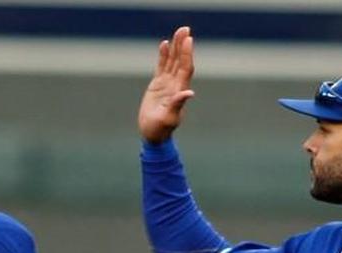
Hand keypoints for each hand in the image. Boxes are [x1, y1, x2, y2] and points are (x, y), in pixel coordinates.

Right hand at [138, 26, 194, 143]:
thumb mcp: (169, 118)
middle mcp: (175, 85)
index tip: (188, 40)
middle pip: (181, 61)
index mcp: (179, 90)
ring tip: (178, 32)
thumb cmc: (161, 129)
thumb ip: (178, 105)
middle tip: (185, 29)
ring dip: (175, 47)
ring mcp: (167, 84)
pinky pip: (161, 67)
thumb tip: (188, 93)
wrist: (153, 135)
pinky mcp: (158, 85)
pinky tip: (164, 44)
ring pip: (172, 61)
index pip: (185, 68)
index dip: (187, 54)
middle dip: (182, 45)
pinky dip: (163, 56)